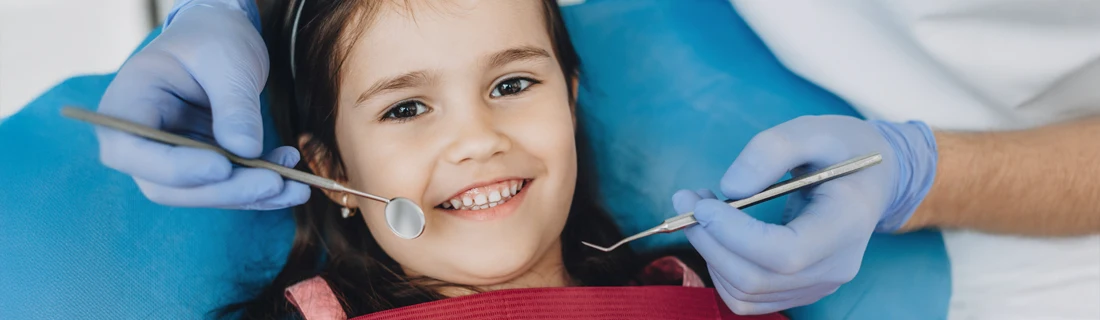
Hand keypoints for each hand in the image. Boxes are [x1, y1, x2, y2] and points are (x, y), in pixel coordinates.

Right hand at [95, 0, 308, 209]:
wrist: (222, 38)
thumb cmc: (214, 40)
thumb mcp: (227, 61)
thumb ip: (234, 105)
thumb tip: (246, 150)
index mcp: (128, 104)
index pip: (131, 150)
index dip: (174, 167)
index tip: (221, 166)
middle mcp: (141, 140)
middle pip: (169, 186)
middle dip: (225, 190)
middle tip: (274, 183)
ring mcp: (171, 159)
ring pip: (203, 194)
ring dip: (251, 196)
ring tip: (297, 188)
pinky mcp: (203, 167)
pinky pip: (228, 188)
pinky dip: (261, 190)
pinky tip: (294, 183)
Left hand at [673, 115, 936, 313]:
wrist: (870, 178)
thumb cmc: (842, 149)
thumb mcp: (813, 130)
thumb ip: (771, 150)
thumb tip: (730, 188)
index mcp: (847, 225)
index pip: (785, 254)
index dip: (734, 234)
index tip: (702, 203)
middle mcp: (836, 266)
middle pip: (757, 278)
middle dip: (709, 240)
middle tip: (686, 199)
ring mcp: (818, 285)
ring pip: (744, 292)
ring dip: (709, 252)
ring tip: (701, 209)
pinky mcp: (799, 290)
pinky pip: (747, 297)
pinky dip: (720, 267)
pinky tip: (718, 233)